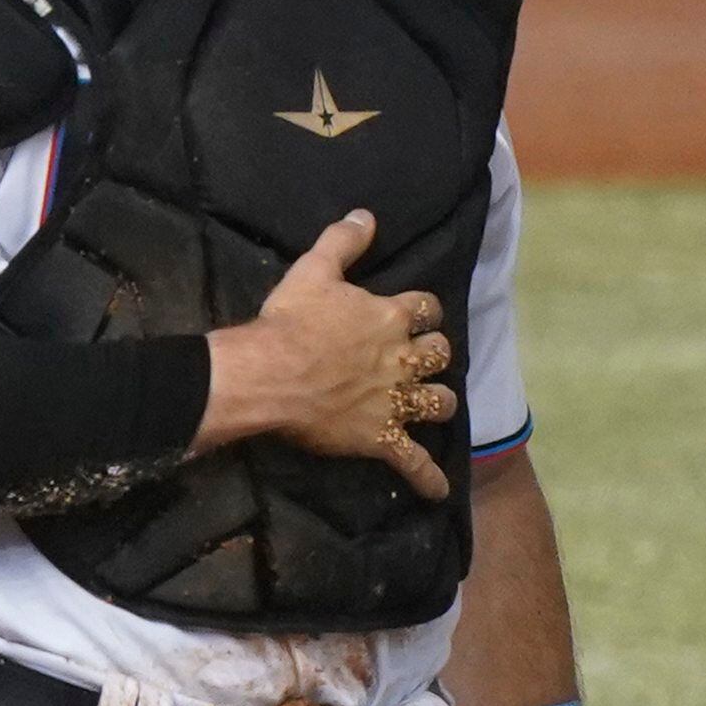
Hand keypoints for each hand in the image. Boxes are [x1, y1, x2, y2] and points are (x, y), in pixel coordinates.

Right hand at [198, 209, 457, 495]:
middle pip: (438, 355)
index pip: (425, 308)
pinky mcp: (380, 437)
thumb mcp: (312, 271)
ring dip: (436, 403)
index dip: (421, 311)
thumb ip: (343, 242)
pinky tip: (437, 491)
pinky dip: (426, 477)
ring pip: (438, 403)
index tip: (412, 314)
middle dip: (431, 355)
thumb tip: (367, 214)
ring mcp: (394, 402)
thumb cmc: (288, 322)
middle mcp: (402, 360)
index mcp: (390, 318)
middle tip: (416, 359)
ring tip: (429, 405)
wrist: (267, 375)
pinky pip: (412, 461)